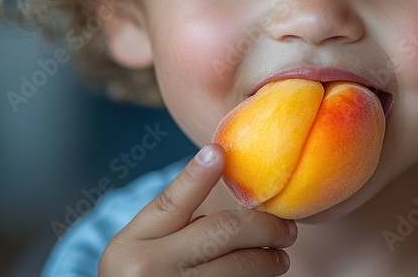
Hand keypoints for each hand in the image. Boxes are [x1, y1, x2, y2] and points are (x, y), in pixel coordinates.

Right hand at [99, 144, 295, 275]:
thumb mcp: (136, 250)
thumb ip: (169, 227)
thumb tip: (221, 201)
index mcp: (132, 245)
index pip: (170, 202)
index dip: (196, 176)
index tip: (219, 152)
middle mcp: (150, 268)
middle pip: (220, 232)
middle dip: (262, 227)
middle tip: (285, 229)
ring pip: (238, 267)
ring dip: (267, 260)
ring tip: (279, 257)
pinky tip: (260, 276)